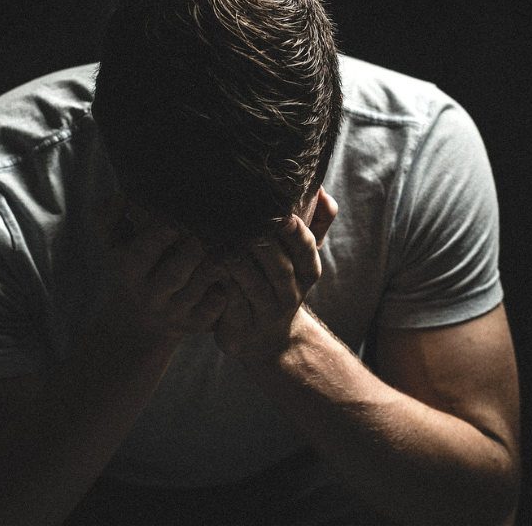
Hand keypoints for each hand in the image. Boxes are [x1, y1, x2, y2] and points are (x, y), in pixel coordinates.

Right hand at [94, 194, 228, 340]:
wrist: (147, 315)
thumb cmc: (136, 263)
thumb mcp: (115, 243)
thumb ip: (107, 217)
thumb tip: (118, 197)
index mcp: (130, 271)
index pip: (140, 256)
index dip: (156, 240)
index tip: (172, 224)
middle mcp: (152, 294)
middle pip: (171, 276)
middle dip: (186, 257)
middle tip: (199, 240)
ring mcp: (176, 310)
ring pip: (195, 293)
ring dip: (209, 273)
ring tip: (221, 257)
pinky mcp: (197, 323)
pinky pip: (213, 310)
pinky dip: (223, 294)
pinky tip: (230, 278)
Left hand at [214, 213, 324, 361]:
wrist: (267, 340)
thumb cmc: (279, 284)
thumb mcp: (300, 258)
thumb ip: (316, 223)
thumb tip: (323, 192)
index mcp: (307, 271)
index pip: (305, 249)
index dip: (295, 233)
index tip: (283, 215)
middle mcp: (290, 293)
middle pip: (279, 266)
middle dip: (261, 243)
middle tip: (241, 221)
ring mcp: (266, 313)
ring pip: (253, 285)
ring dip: (237, 261)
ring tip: (221, 241)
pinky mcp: (242, 327)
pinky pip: (231, 303)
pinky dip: (221, 283)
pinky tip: (208, 265)